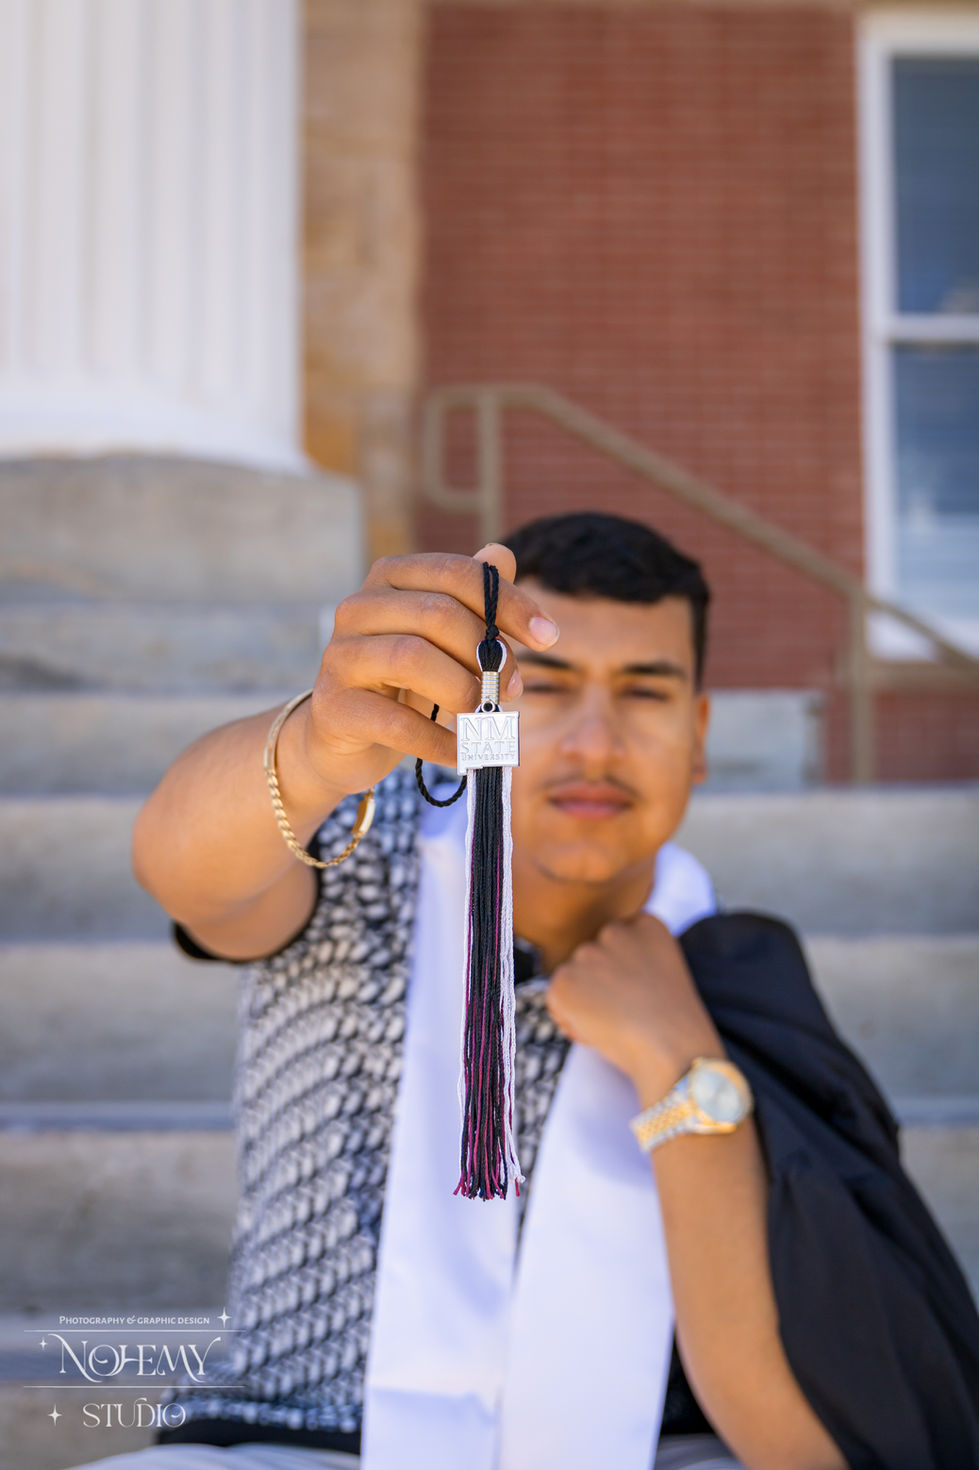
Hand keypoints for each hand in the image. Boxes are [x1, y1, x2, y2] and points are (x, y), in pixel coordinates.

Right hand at [300, 544, 558, 798]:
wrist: (343, 738)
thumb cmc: (402, 682)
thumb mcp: (442, 640)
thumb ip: (472, 601)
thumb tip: (502, 555)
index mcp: (389, 578)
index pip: (456, 573)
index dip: (508, 602)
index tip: (548, 637)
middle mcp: (358, 607)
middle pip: (437, 614)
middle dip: (488, 653)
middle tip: (513, 688)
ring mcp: (340, 656)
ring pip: (412, 658)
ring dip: (463, 691)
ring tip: (484, 714)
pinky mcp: (334, 707)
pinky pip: (397, 722)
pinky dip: (439, 741)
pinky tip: (462, 751)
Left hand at [546, 912, 724, 1100]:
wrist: (672, 1049)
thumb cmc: (675, 1025)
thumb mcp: (663, 975)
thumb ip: (633, 960)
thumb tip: (598, 976)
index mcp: (646, 925)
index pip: (618, 939)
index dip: (622, 970)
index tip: (639, 992)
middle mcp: (614, 930)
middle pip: (593, 956)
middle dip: (599, 983)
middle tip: (625, 1012)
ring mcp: (587, 953)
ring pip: (574, 978)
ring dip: (584, 1000)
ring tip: (615, 1024)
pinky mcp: (564, 979)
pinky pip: (556, 999)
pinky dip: (569, 1019)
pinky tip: (598, 1032)